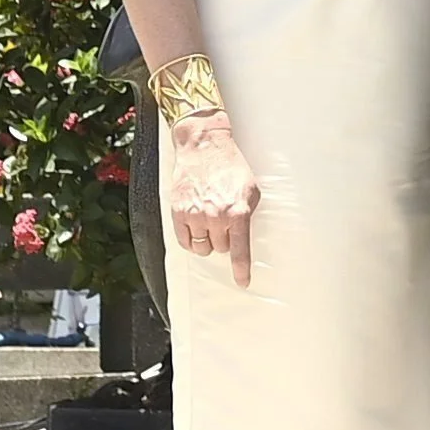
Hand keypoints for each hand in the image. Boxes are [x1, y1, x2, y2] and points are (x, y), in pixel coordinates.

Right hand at [168, 111, 260, 287]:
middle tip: (223, 221)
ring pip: (202, 248)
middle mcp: (216, 216)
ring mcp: (195, 214)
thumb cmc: (230, 166)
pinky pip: (184, 241)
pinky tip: (195, 226)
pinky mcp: (178, 211)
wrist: (203, 146)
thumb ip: (248, 214)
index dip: (241, 269)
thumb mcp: (251, 189)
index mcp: (237, 211)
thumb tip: (244, 238)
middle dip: (224, 239)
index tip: (242, 283)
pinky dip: (191, 239)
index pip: (239, 249)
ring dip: (207, 240)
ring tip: (209, 222)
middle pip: (221, 248)